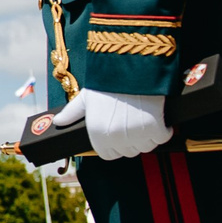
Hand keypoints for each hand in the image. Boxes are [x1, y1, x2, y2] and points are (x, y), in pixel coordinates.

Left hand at [52, 88, 170, 158]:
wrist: (133, 68)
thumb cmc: (108, 83)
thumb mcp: (86, 97)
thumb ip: (72, 113)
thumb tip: (58, 122)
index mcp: (97, 134)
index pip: (108, 155)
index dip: (114, 145)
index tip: (120, 133)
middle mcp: (116, 138)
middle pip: (128, 152)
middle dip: (131, 141)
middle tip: (133, 122)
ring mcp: (137, 135)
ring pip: (146, 147)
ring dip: (148, 136)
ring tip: (145, 118)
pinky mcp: (155, 128)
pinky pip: (162, 137)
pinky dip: (163, 130)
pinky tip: (158, 118)